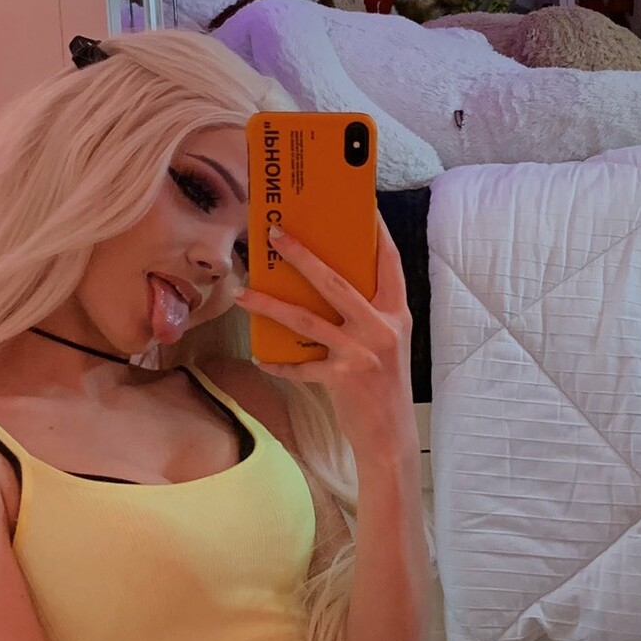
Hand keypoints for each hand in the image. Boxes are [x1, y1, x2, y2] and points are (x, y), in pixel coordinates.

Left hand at [233, 215, 414, 457]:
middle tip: (274, 234)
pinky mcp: (342, 377)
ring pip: (307, 319)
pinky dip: (278, 362)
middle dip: (301, 255)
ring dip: (270, 305)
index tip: (360, 205)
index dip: (375, 232)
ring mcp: (362, 352)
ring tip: (243, 293)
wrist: (391, 436)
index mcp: (397, 312)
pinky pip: (300, 365)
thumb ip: (368, 314)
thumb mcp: (387, 342)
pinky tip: (260, 356)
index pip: (388, 262)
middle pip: (335, 281)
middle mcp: (382, 327)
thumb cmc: (385, 385)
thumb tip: (326, 284)